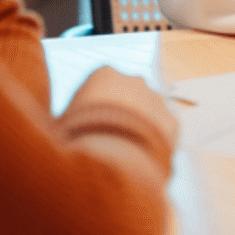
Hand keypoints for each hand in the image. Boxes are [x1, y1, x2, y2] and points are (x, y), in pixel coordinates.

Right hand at [64, 66, 179, 151]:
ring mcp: (156, 99)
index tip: (91, 125)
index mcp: (103, 74)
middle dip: (121, 113)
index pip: (101, 85)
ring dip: (140, 127)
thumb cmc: (78, 139)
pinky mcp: (172, 122)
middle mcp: (133, 80)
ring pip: (148, 112)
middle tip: (110, 139)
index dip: (95, 107)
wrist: (110, 159)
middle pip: (127, 95)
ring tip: (125, 154)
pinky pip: (163, 132)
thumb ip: (71, 116)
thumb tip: (62, 126)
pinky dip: (155, 143)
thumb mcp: (62, 121)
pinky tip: (142, 159)